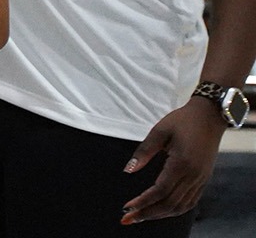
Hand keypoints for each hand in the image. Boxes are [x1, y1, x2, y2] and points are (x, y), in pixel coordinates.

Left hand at [122, 98, 225, 223]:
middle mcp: (194, 176)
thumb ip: (143, 151)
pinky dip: (174, 209)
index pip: (160, 191)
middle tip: (128, 219)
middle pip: (170, 204)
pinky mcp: (204, 179)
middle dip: (148, 213)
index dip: (143, 201)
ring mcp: (201, 179)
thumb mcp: (159, 131)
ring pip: (181, 206)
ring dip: (160, 214)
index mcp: (182, 164)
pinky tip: (161, 211)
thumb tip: (128, 170)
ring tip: (141, 217)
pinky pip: (190, 201)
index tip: (127, 207)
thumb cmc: (182, 121)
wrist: (209, 117)